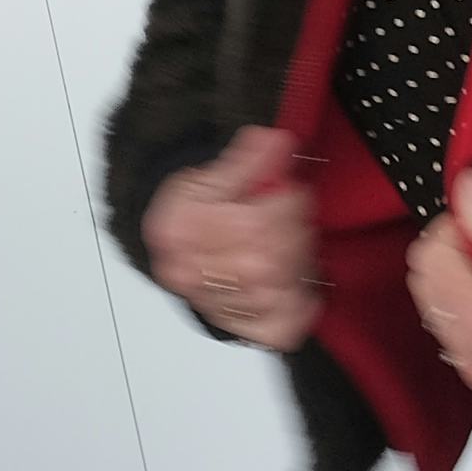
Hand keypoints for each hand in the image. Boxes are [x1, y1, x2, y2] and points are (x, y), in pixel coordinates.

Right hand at [144, 127, 320, 351]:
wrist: (172, 243)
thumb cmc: (188, 213)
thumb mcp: (205, 176)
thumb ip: (243, 160)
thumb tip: (274, 141)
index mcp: (180, 233)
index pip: (253, 226)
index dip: (286, 202)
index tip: (290, 189)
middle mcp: (193, 276)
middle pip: (268, 260)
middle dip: (294, 231)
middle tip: (294, 213)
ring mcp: (217, 306)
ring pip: (278, 290)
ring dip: (299, 261)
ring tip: (292, 241)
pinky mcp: (239, 327)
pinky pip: (279, 329)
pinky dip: (299, 309)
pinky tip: (299, 285)